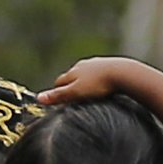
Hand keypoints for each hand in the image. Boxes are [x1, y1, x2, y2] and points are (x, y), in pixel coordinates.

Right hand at [36, 56, 151, 105]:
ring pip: (86, 73)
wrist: (123, 73)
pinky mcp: (110, 65)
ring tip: (86, 90)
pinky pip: (101, 72)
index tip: (57, 99)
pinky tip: (103, 84)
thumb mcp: (76, 93)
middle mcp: (83, 65)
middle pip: (72, 76)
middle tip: (69, 95)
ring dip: (84, 80)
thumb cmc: (99, 85)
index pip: (59, 82)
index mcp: (73, 72)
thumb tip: (38, 98)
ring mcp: (97, 64)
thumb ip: (59, 96)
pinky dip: (98, 78)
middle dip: (69, 84)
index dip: (57, 91)